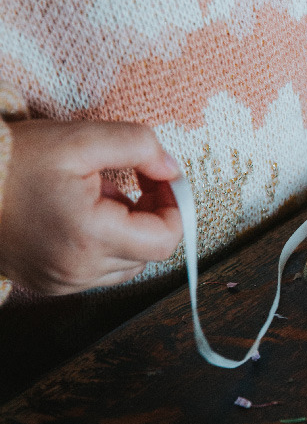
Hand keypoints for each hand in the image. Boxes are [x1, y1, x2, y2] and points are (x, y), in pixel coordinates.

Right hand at [0, 119, 182, 294]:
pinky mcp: (49, 284)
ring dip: (127, 232)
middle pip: (149, 252)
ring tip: (97, 198)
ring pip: (126, 264)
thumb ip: (138, 146)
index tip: (158, 179)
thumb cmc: (15, 161)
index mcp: (90, 237)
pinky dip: (102, 245)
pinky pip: (97, 271)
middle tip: (130, 183)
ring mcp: (62, 283)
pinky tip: (79, 217)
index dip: (174, 206)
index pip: (165, 239)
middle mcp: (78, 271)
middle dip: (150, 215)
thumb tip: (172, 169)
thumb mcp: (80, 138)